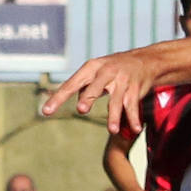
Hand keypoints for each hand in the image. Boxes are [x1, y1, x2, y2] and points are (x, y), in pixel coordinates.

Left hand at [41, 49, 158, 133]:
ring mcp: (122, 80)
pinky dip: (134, 118)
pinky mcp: (135, 89)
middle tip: (81, 109)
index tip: (46, 111)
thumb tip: (74, 102)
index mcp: (90, 68)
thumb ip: (82, 87)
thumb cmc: (112, 69)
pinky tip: (136, 129)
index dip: (58, 98)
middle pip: (95, 86)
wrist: (144, 60)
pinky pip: (133, 106)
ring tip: (112, 130)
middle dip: (88, 97)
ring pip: (116, 100)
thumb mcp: (95, 73)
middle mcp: (105, 72)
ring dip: (114, 115)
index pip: (71, 84)